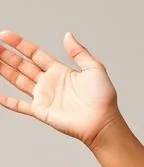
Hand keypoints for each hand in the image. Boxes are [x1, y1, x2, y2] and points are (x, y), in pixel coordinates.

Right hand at [0, 31, 119, 147]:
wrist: (102, 122)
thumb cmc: (103, 99)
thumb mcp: (94, 69)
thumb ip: (79, 52)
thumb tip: (68, 35)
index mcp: (60, 71)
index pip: (35, 54)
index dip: (20, 44)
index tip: (5, 35)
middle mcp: (50, 83)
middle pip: (23, 66)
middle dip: (7, 55)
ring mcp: (44, 97)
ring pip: (18, 80)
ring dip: (4, 70)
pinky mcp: (41, 111)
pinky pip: (20, 106)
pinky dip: (7, 101)